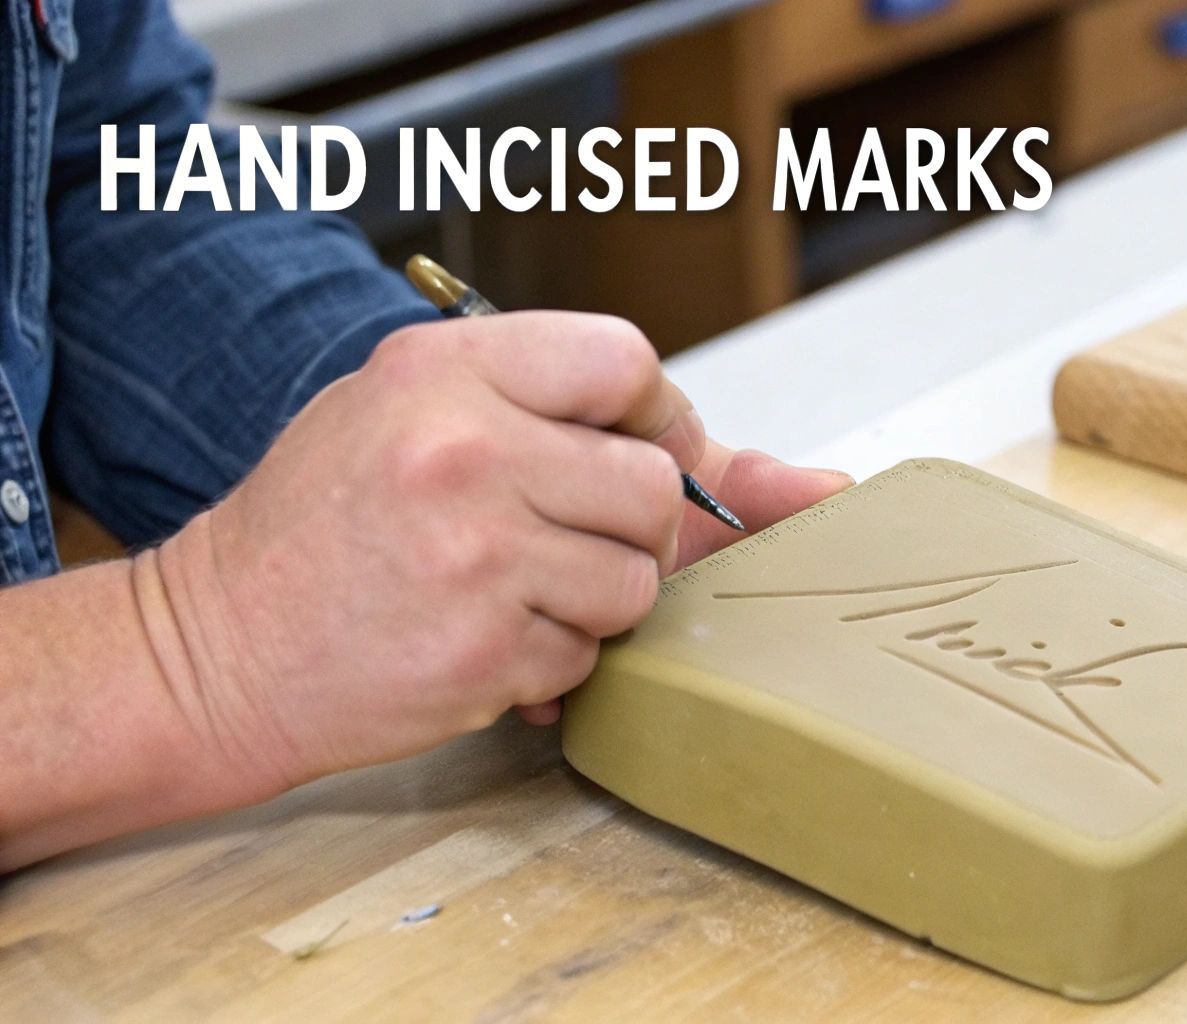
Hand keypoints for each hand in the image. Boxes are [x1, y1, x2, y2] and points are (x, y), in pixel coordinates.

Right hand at [145, 313, 849, 795]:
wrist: (214, 645)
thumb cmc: (322, 527)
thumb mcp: (420, 419)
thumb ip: (575, 418)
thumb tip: (811, 488)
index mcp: (445, 370)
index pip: (626, 361)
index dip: (650, 417)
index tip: (625, 450)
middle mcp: (466, 448)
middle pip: (655, 485)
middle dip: (630, 526)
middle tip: (556, 537)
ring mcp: (477, 551)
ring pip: (638, 578)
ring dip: (595, 600)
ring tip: (509, 589)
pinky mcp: (483, 645)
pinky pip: (590, 650)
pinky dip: (554, 657)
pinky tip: (479, 637)